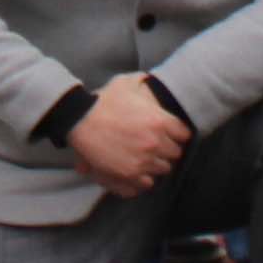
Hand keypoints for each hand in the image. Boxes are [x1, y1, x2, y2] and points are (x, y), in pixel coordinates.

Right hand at [65, 74, 190, 196]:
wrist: (78, 120)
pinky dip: (143, 178)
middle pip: (175, 153)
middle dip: (167, 149)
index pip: (184, 134)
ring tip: (145, 157)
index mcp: (159, 121)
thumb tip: (148, 79)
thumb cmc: (102, 101)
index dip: (177, 133)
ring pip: (163, 169)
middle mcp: (155, 143)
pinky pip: (147, 183)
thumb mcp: (124, 83)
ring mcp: (143, 161)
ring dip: (156, 163)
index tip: (169, 132)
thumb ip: (142, 80)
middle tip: (156, 144)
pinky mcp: (129, 175)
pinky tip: (136, 169)